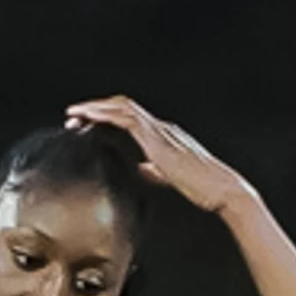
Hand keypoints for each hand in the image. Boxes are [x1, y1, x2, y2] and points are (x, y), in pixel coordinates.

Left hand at [65, 96, 254, 218]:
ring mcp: (160, 130)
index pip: (129, 118)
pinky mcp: (158, 139)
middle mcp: (161, 127)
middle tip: (72, 116)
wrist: (223, 189)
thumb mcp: (171, 177)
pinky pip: (126, 119)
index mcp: (164, 135)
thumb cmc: (203, 188)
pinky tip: (89, 119)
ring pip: (121, 107)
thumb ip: (154, 171)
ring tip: (74, 114)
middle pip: (122, 107)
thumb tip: (141, 170)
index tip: (85, 124)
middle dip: (95, 109)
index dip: (106, 117)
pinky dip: (104, 115)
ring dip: (95, 109)